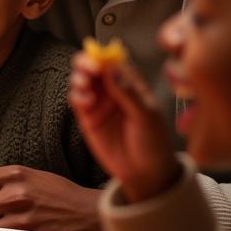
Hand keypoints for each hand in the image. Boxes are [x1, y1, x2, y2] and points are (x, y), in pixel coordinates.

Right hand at [69, 51, 179, 201]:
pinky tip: (85, 101)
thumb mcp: (146, 117)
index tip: (100, 60)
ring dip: (79, 78)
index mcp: (132, 84)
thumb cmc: (154, 143)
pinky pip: (76, 99)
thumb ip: (128, 93)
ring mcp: (99, 102)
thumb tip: (113, 68)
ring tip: (85, 86)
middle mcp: (113, 90)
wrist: (145, 173)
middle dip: (86, 64)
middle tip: (87, 70)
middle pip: (94, 67)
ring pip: (82, 80)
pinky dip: (76, 95)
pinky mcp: (87, 117)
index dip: (105, 57)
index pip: (115, 61)